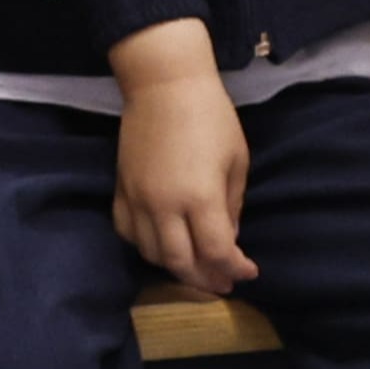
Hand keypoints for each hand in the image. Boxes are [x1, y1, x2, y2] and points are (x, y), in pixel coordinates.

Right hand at [108, 19, 255, 294]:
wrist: (162, 85)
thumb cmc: (211, 116)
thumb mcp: (236, 160)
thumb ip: (232, 206)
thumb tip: (227, 239)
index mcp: (200, 197)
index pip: (217, 252)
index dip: (235, 268)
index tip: (249, 271)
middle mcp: (164, 205)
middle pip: (180, 262)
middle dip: (205, 279)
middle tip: (222, 283)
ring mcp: (137, 199)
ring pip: (150, 252)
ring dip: (175, 266)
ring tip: (194, 266)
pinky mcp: (120, 189)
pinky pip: (126, 232)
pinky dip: (144, 246)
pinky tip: (161, 243)